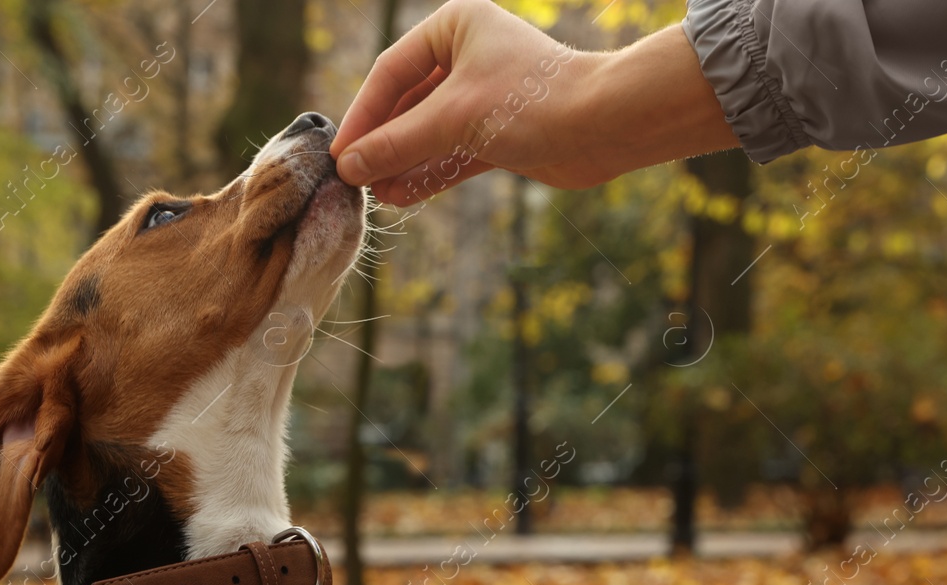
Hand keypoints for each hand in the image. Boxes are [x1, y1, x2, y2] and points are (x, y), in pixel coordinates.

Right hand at [331, 0, 737, 205]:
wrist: (605, 126)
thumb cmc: (532, 101)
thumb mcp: (452, 119)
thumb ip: (397, 143)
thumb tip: (350, 167)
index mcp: (455, 26)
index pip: (391, 72)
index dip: (364, 115)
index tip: (341, 154)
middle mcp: (469, 55)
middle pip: (409, 103)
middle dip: (384, 144)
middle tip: (354, 179)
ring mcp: (485, 95)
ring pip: (430, 132)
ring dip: (403, 162)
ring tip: (375, 194)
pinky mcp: (501, 131)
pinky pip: (453, 152)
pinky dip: (430, 172)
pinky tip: (402, 195)